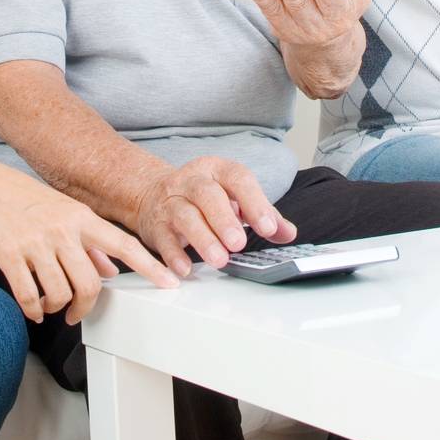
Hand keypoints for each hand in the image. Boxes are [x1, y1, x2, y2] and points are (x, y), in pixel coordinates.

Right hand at [0, 155, 177, 324]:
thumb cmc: (27, 200)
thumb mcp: (66, 213)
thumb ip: (91, 243)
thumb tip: (111, 270)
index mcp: (82, 219)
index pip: (125, 245)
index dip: (150, 267)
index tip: (170, 283)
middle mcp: (63, 230)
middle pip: (89, 284)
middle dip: (84, 307)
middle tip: (75, 313)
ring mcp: (36, 243)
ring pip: (59, 293)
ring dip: (55, 308)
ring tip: (50, 306)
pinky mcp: (11, 256)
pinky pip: (29, 296)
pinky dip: (33, 310)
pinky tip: (33, 309)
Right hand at [134, 157, 297, 275]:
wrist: (152, 194)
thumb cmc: (202, 198)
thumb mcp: (232, 197)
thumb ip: (261, 213)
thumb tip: (287, 233)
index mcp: (217, 170)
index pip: (238, 179)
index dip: (254, 202)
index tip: (268, 228)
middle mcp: (192, 181)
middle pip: (206, 195)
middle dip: (224, 219)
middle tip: (239, 244)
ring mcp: (171, 201)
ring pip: (184, 215)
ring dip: (202, 239)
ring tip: (219, 260)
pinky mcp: (156, 224)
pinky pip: (163, 239)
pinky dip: (174, 255)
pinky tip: (186, 269)